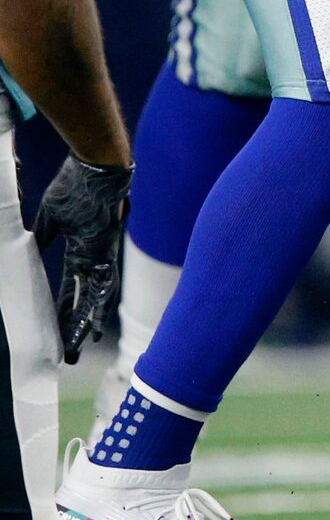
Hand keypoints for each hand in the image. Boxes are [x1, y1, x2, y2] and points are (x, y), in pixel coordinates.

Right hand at [33, 157, 130, 362]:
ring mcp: (102, 254)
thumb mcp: (51, 218)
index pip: (70, 289)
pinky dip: (99, 304)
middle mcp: (93, 258)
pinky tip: (96, 324)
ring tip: (80, 347)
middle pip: (84, 299)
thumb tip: (31, 250)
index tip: (58, 332)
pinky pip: (104, 282)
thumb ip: (45, 238)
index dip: (65, 310)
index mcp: (79, 251)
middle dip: (76, 326)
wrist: (95, 166)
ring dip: (86, 322)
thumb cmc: (74, 186)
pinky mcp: (108, 249)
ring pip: (95, 297)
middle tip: (71, 353)